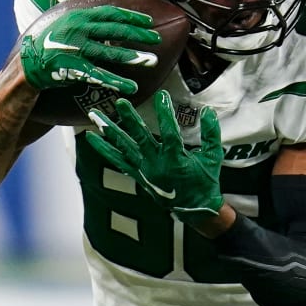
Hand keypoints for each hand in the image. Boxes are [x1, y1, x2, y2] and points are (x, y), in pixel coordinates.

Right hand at [19, 5, 161, 94]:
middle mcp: (78, 30)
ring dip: (134, 57)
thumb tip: (112, 20)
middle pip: (116, 30)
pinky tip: (132, 87)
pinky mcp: (73, 68)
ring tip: (153, 60)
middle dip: (139, 35)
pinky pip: (99, 75)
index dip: (132, 16)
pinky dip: (117, 81)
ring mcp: (75, 49)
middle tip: (157, 39)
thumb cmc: (49, 44)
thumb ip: (87, 21)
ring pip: (111, 53)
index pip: (111, 13)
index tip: (149, 21)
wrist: (26, 64)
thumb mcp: (66, 24)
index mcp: (78, 16)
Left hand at [84, 90, 223, 225]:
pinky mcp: (138, 175)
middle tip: (120, 102)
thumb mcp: (213, 157)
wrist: (195, 209)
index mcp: (176, 160)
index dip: (166, 113)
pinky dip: (104, 149)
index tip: (162, 95)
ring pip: (124, 147)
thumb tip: (208, 112)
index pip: (170, 133)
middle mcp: (157, 165)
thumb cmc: (206, 181)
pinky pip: (117, 160)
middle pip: (140, 138)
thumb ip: (211, 134)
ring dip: (109, 130)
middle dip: (130, 119)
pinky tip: (91, 137)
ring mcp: (144, 170)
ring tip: (95, 115)